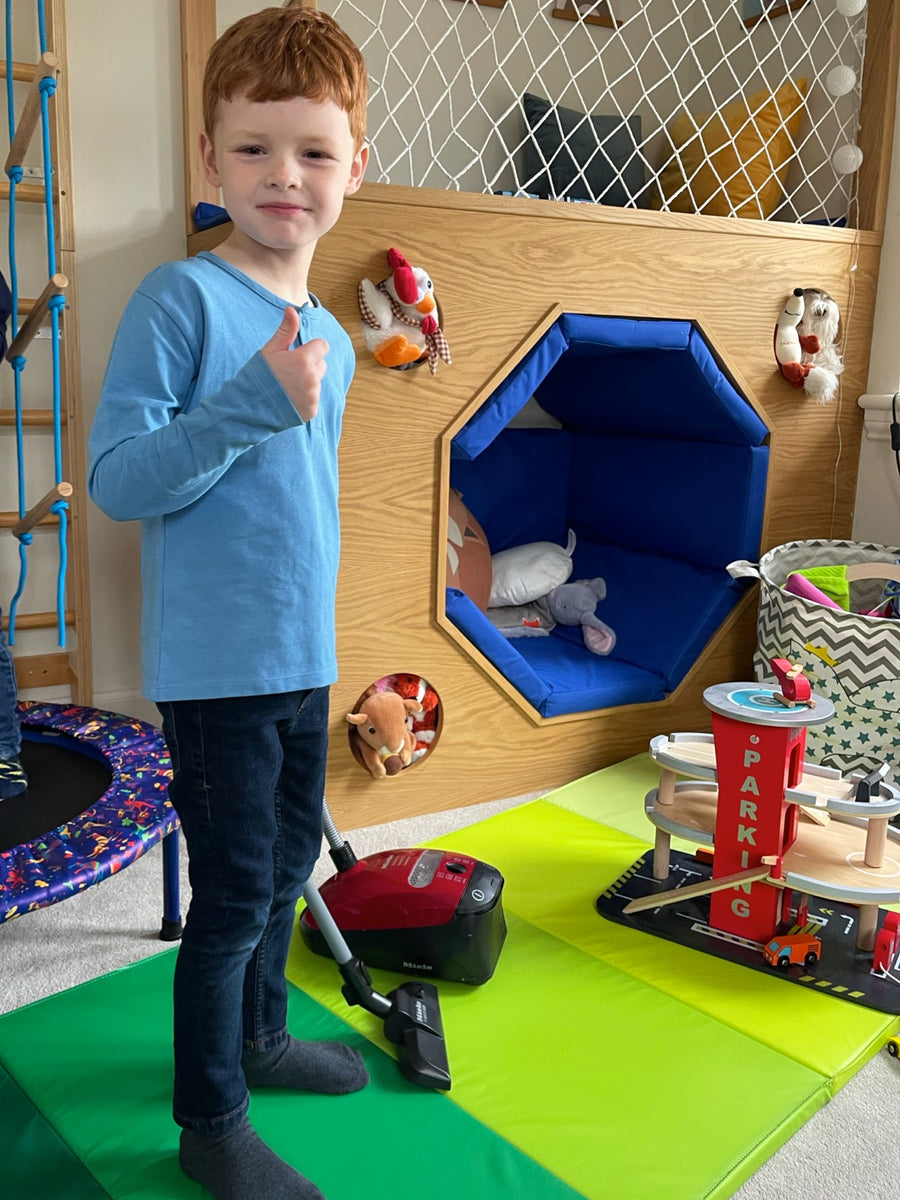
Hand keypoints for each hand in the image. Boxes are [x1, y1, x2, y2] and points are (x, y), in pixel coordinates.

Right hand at [261, 306, 327, 421]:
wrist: (250, 405)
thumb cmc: (259, 374)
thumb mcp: (271, 350)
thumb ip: (286, 330)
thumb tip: (292, 309)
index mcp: (303, 360)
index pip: (322, 346)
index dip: (311, 348)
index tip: (298, 354)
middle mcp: (312, 378)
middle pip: (321, 364)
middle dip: (309, 365)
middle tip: (289, 372)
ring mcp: (313, 396)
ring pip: (318, 381)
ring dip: (307, 382)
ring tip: (287, 386)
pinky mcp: (312, 410)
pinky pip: (314, 398)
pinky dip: (304, 398)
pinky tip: (289, 398)